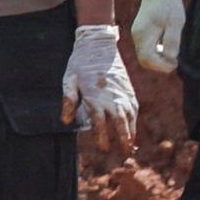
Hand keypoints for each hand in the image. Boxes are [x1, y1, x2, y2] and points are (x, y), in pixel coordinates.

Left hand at [62, 24, 137, 154]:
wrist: (99, 45)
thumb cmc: (80, 63)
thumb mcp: (69, 79)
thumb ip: (68, 100)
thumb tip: (65, 121)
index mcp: (95, 96)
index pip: (99, 121)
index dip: (101, 136)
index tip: (103, 149)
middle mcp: (111, 97)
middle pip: (119, 122)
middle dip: (121, 138)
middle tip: (124, 154)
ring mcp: (122, 93)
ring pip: (129, 117)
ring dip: (130, 132)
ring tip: (130, 147)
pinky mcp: (129, 90)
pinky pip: (134, 109)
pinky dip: (134, 121)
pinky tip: (132, 131)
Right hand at [130, 0, 185, 73]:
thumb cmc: (169, 4)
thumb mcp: (176, 22)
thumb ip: (172, 41)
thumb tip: (170, 58)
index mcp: (144, 34)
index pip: (148, 60)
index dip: (162, 66)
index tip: (175, 62)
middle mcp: (136, 36)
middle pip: (144, 61)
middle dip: (159, 65)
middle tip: (175, 61)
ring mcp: (136, 35)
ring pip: (144, 57)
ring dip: (158, 60)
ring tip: (172, 53)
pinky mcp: (139, 34)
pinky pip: (145, 50)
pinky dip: (155, 54)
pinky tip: (165, 47)